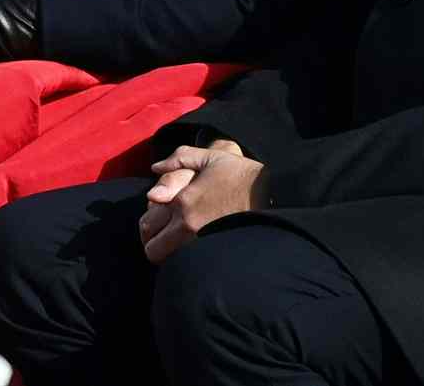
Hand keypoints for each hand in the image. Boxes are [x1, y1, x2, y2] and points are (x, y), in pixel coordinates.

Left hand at [138, 144, 268, 263]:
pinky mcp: (219, 254)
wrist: (276, 196)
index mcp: (181, 201)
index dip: (147, 228)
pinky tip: (198, 251)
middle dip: (154, 246)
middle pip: (153, 251)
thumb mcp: (210, 157)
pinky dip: (189, 261)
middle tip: (163, 239)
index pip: (146, 226)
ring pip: (171, 263)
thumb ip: (178, 159)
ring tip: (180, 245)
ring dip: (170, 255)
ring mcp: (203, 243)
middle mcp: (188, 226)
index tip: (156, 225)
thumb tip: (155, 169)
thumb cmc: (243, 175)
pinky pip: (192, 265)